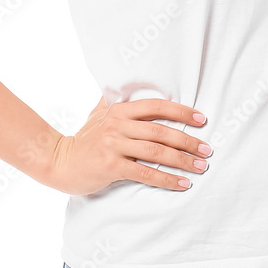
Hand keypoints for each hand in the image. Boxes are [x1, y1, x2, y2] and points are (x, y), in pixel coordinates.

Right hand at [48, 94, 212, 195]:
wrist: (60, 161)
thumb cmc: (85, 138)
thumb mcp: (99, 113)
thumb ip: (116, 99)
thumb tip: (131, 84)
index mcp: (119, 110)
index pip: (157, 106)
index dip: (181, 111)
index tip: (202, 119)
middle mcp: (118, 124)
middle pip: (161, 131)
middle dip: (188, 140)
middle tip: (207, 149)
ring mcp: (114, 145)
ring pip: (156, 152)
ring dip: (182, 160)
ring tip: (200, 166)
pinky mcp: (111, 166)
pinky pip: (145, 173)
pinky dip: (166, 179)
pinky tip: (182, 183)